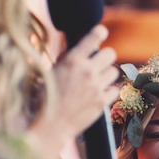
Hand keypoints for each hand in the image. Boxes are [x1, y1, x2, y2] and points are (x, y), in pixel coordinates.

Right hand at [51, 24, 119, 138]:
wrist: (47, 125)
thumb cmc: (44, 98)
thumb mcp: (51, 71)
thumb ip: (67, 59)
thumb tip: (78, 47)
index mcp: (73, 60)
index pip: (95, 36)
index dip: (100, 33)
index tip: (101, 33)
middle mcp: (87, 71)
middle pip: (111, 54)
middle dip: (104, 57)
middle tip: (96, 64)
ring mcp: (96, 87)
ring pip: (114, 72)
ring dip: (106, 74)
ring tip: (96, 80)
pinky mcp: (102, 102)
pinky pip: (115, 90)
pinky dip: (109, 91)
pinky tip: (99, 94)